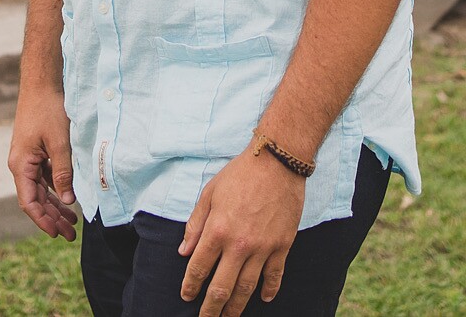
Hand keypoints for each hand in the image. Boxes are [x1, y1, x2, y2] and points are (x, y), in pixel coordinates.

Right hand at [8, 86, 76, 240]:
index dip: (43, 220)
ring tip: (73, 222)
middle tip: (71, 235)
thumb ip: (63, 173)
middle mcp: (21, 165)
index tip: (57, 234)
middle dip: (52, 217)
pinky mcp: (36, 151)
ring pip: (41, 190)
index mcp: (20, 165)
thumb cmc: (48, 110)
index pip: (29, 202)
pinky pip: (45, 177)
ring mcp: (28, 158)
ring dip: (56, 205)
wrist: (42, 84)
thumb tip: (68, 200)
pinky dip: (57, 189)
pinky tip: (69, 197)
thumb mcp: (59, 143)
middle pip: (36, 199)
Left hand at [179, 142, 306, 315]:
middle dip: (211, 308)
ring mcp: (263, 248)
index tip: (186, 296)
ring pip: (247, 287)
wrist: (277, 162)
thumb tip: (184, 251)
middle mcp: (239, 244)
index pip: (198, 267)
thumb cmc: (239, 175)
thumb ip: (195, 224)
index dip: (190, 286)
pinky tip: (264, 299)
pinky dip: (269, 290)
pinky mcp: (282, 245)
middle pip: (222, 287)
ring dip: (236, 307)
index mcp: (217, 230)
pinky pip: (275, 275)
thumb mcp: (209, 193)